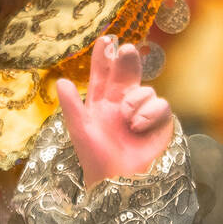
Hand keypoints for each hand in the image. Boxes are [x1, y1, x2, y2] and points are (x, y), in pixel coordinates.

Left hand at [57, 36, 174, 188]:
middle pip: (126, 73)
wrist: (121, 183)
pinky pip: (161, 105)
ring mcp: (142, 111)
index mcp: (101, 103)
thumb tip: (61, 81)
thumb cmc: (98, 159)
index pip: (102, 74)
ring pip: (145, 89)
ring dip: (135, 100)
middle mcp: (122, 103)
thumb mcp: (81, 131)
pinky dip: (150, 112)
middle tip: (125, 49)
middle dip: (126, 60)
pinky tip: (139, 126)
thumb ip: (72, 107)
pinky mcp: (160, 122)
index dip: (103, 58)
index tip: (105, 40)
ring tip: (127, 118)